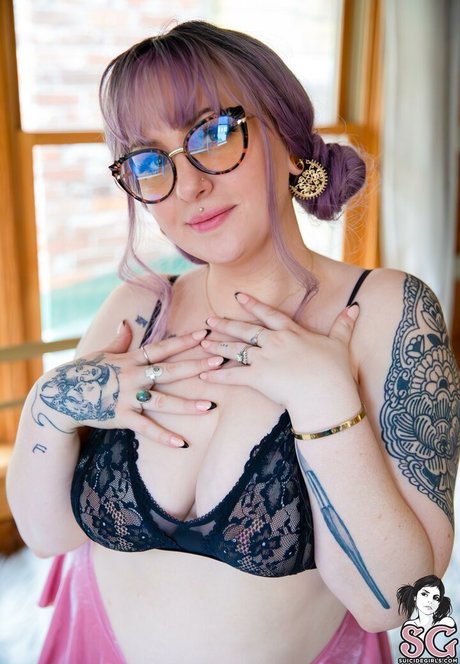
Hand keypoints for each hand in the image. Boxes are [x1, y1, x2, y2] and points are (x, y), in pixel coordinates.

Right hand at [33, 323, 223, 447]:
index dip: (183, 341)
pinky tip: (181, 443)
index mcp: (131, 359)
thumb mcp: (102, 352)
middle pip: (169, 371)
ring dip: (187, 405)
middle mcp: (132, 377)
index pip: (162, 348)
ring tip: (210, 405)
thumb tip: (127, 323)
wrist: (61, 394)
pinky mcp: (121, 417)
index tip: (204, 334)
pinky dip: (163, 436)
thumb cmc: (84, 371)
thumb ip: (120, 340)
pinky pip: (146, 429)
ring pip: (162, 401)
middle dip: (195, 366)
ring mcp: (127, 398)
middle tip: (219, 362)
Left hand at [199, 292, 360, 418]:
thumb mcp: (340, 344)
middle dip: (226, 324)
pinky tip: (204, 374)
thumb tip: (355, 307)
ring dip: (217, 347)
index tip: (238, 296)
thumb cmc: (335, 371)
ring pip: (235, 350)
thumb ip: (344, 325)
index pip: (268, 314)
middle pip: (245, 330)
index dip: (252, 304)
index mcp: (291, 332)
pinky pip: (233, 376)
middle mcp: (274, 342)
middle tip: (209, 320)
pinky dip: (217, 376)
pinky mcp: (257, 378)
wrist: (325, 393)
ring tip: (203, 343)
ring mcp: (264, 359)